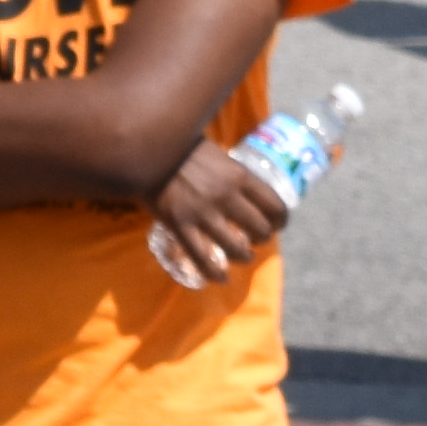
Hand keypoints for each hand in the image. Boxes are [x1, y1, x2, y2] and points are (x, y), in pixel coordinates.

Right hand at [145, 137, 293, 288]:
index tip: (278, 225)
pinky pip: (203, 259)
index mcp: (239, 175)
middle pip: (259, 228)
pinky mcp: (182, 227)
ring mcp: (204, 213)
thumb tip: (241, 187)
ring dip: (243, 256)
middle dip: (262, 238)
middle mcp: (227, 196)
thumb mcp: (216, 153)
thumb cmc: (181, 147)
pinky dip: (215, 273)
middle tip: (256, 240)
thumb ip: (230, 173)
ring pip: (236, 248)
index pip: (274, 204)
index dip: (280, 220)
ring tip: (242, 256)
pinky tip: (221, 278)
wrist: (146, 150)